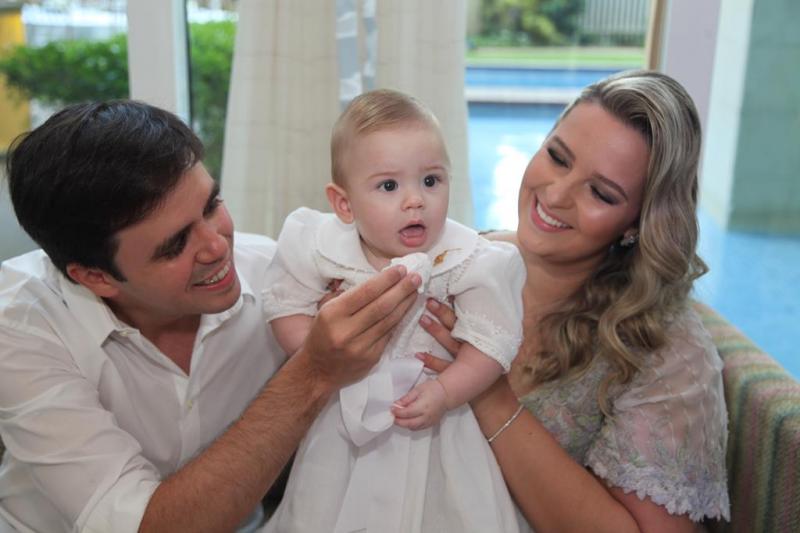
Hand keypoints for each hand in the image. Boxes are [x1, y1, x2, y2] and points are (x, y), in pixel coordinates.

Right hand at [301, 266, 420, 390]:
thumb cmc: (322, 334)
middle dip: (402, 289)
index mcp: (333, 314)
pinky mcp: (371, 358)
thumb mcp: (326, 311)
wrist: (317, 371)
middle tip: (416, 277)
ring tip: (416, 291)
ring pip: (389, 321)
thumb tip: (380, 281)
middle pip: (382, 306)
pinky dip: (399, 320)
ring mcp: (360, 347)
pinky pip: (389, 335)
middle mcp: (346, 331)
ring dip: (405, 304)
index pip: (366, 292)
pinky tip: (406, 310)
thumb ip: (349, 297)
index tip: (400, 269)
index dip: (386, 280)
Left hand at [393, 379, 447, 429]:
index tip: (391, 409)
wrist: (446, 394)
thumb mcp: (417, 390)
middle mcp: (426, 416)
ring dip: (404, 425)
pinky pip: (419, 428)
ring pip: (413, 428)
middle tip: (392, 417)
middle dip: (398, 421)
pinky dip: (412, 426)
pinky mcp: (431, 424)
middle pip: (409, 423)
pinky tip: (408, 420)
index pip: (406, 413)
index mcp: (422, 407)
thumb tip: (396, 404)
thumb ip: (406, 398)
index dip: (397, 412)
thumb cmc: (433, 389)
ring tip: (399, 419)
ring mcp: (429, 421)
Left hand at [417, 297, 513, 416]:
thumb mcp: (485, 347)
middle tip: (429, 300)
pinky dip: (431, 361)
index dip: (456, 304)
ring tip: (422, 319)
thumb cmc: (487, 369)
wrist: (493, 397)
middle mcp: (473, 346)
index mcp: (479, 337)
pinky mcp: (459, 376)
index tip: (446, 290)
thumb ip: (475, 330)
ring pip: (450, 342)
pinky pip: (444, 367)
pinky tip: (418, 355)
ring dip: (436, 331)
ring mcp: (465, 360)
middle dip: (443, 312)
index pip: (467, 316)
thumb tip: (464, 305)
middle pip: (457, 325)